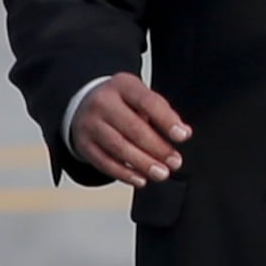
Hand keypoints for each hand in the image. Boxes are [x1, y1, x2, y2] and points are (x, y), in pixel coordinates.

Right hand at [71, 73, 187, 184]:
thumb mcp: (140, 97)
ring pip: (118, 147)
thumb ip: (162, 112)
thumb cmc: (122, 103)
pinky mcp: (83, 144)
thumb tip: (182, 132)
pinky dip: (124, 173)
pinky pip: (104, 162)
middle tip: (175, 161)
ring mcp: (90, 123)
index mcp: (122, 85)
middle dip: (157, 148)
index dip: (166, 120)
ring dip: (143, 163)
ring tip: (162, 173)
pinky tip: (140, 179)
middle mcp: (102, 102)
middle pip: (133, 128)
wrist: (86, 105)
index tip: (183, 135)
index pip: (147, 102)